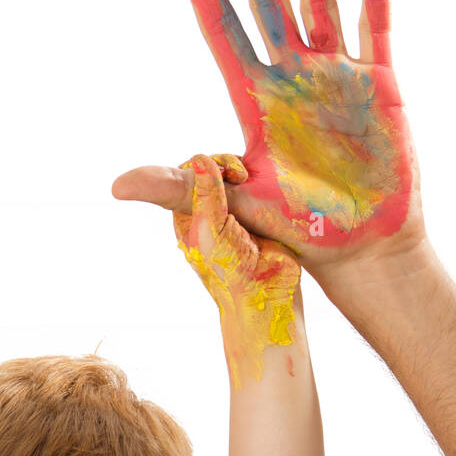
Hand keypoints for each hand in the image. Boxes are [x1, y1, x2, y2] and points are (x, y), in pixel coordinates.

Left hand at [114, 0, 423, 275]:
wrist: (361, 249)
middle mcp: (291, 78)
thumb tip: (114, 186)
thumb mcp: (232, 204)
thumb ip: (177, 186)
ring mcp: (336, 76)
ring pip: (318, 5)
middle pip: (267, 3)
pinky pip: (376, 29)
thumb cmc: (296, 230)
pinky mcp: (380, 85)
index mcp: (253, 98)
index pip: (222, 30)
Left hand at [176, 154, 299, 387]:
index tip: (221, 172)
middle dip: (225, 164)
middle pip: (212, 170)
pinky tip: (265, 181)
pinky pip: (258, 186)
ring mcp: (237, 211)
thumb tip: (200, 159)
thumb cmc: (229, 270)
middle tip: (239, 173)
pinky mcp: (261, 213)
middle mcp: (210, 211)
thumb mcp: (210, 229)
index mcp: (188, 217)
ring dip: (243, 170)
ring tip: (250, 178)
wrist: (268, 296)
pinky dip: (260, 179)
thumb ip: (205, 195)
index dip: (202, 166)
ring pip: (236, 175)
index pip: (187, 176)